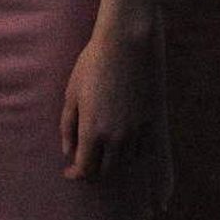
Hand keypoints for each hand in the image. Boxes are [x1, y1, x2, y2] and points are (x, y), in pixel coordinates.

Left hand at [59, 14, 157, 180]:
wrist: (126, 44)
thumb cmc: (93, 65)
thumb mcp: (72, 93)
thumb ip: (68, 126)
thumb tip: (68, 152)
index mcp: (92, 131)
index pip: (85, 168)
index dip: (76, 174)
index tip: (70, 172)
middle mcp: (116, 138)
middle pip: (106, 171)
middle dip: (93, 171)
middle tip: (85, 163)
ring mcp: (136, 131)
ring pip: (126, 163)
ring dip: (112, 162)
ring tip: (103, 152)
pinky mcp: (152, 122)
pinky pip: (143, 150)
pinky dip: (132, 153)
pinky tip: (123, 144)